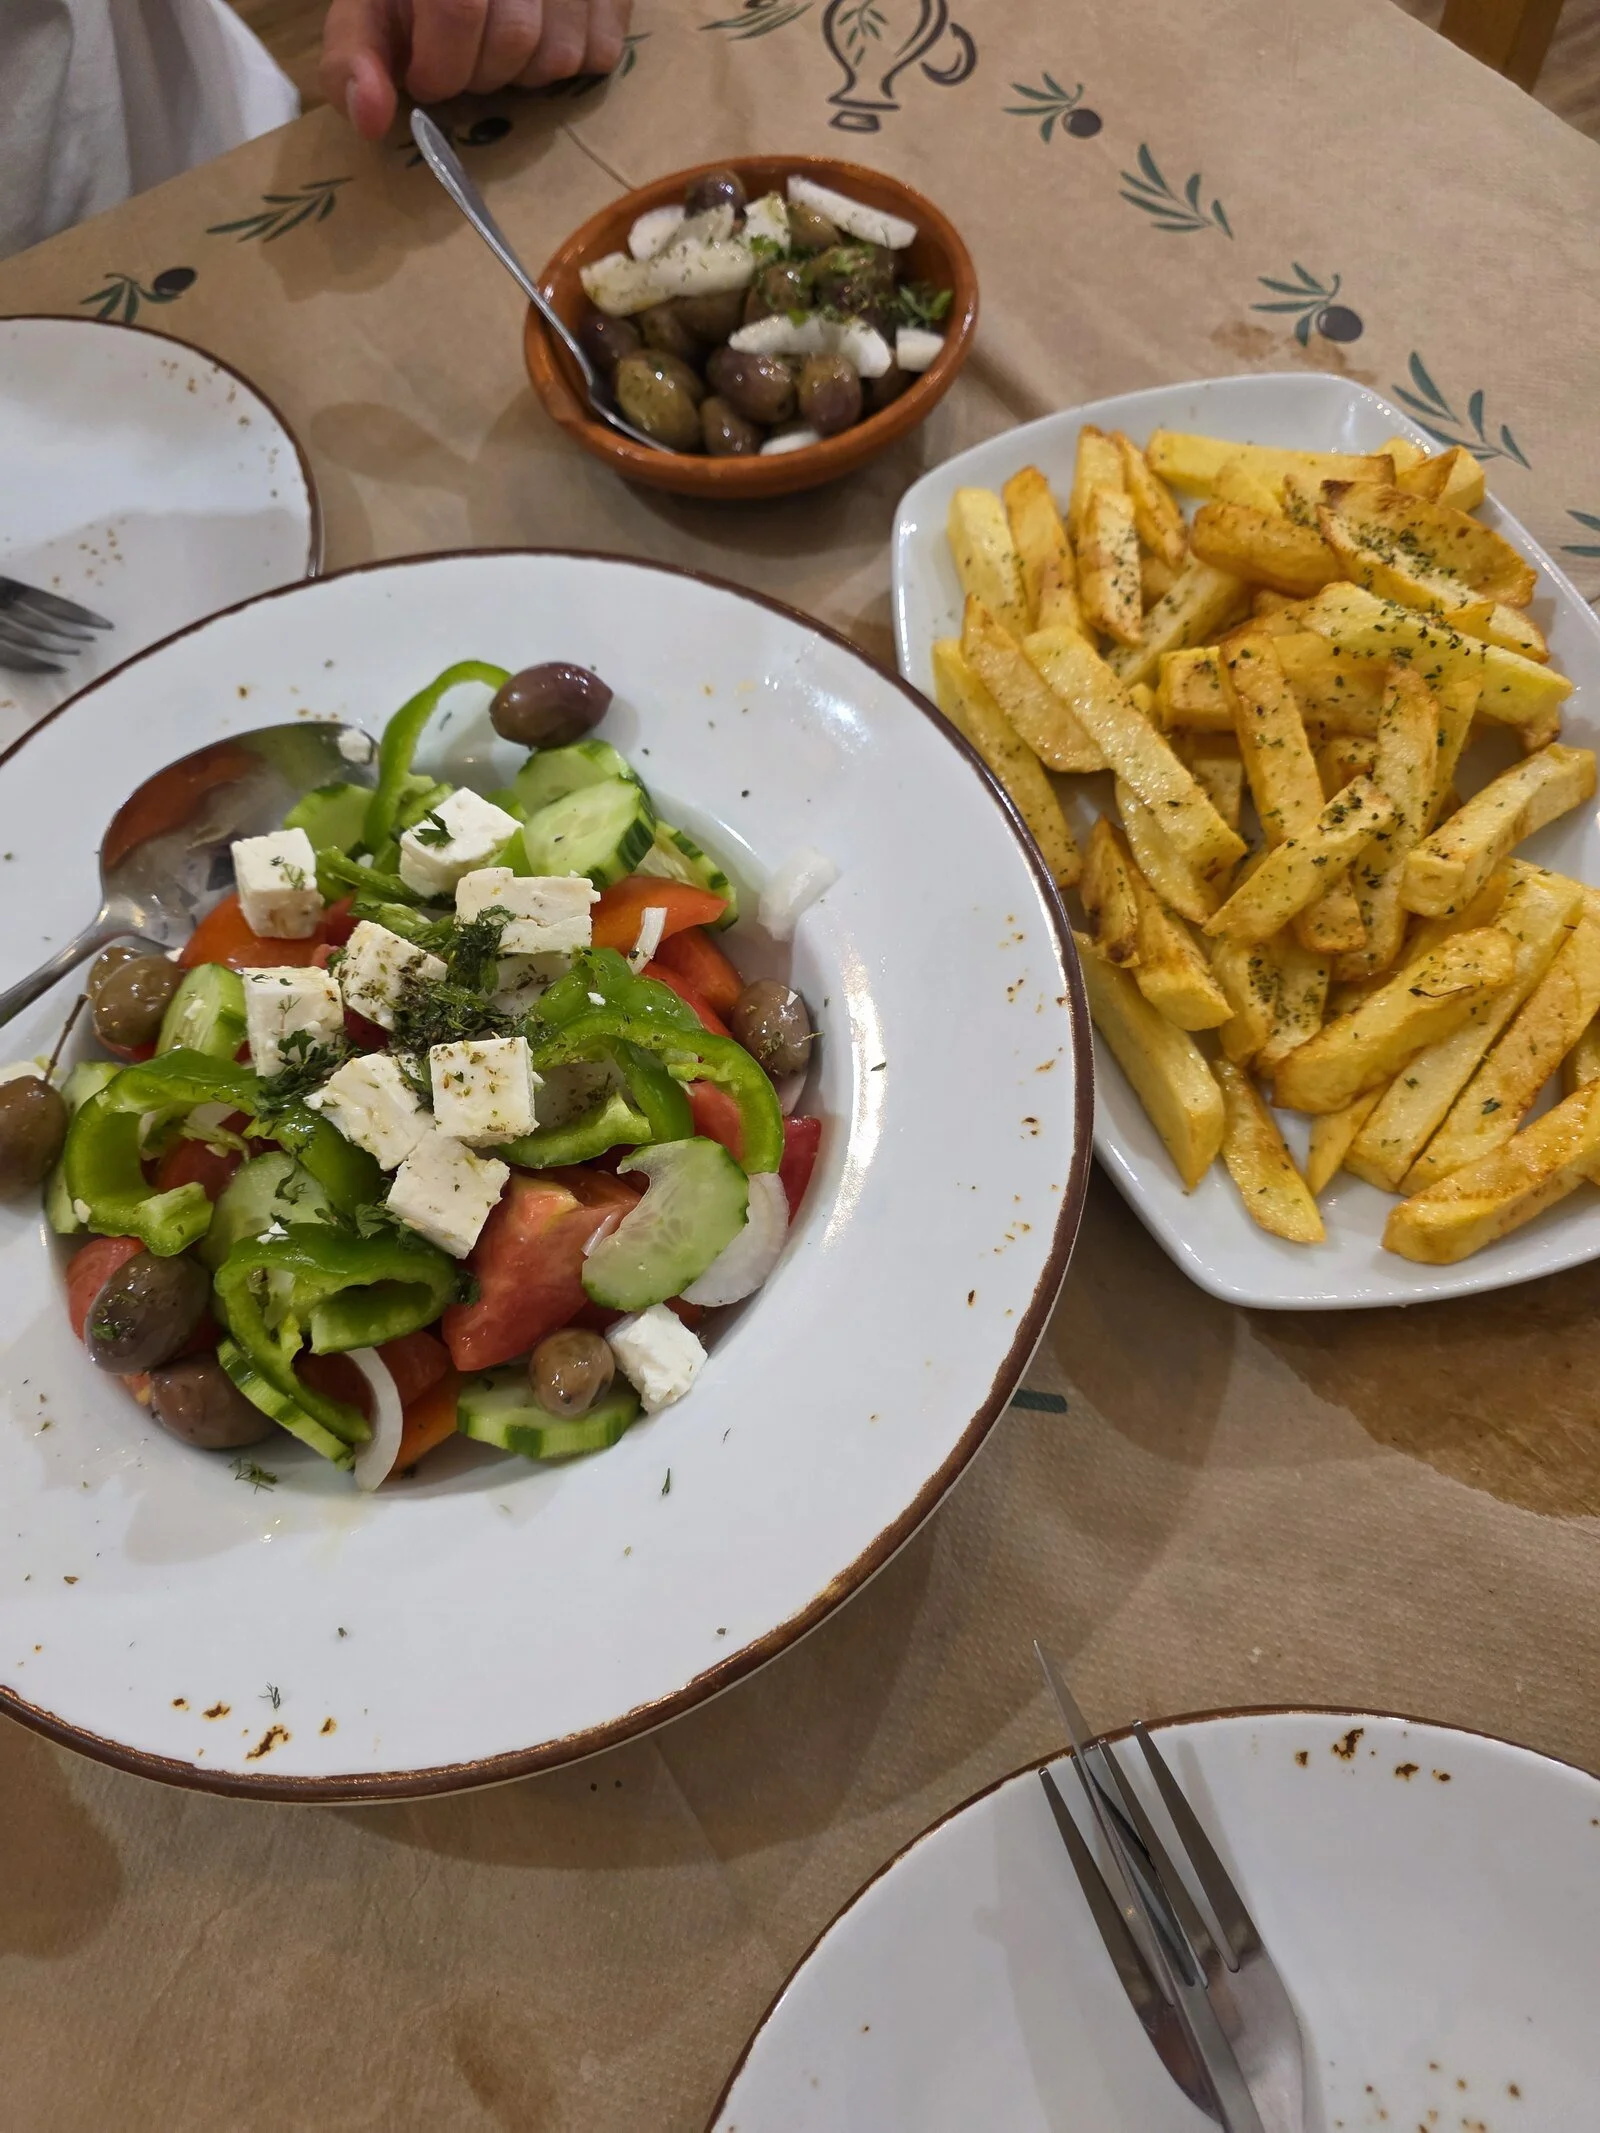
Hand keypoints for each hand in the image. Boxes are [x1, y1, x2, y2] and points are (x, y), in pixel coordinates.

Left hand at [322, 0, 634, 140]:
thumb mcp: (372, 8)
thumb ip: (354, 57)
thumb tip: (370, 119)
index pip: (458, 7)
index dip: (442, 65)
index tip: (425, 77)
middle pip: (516, 38)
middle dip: (482, 74)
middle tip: (465, 62)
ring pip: (561, 54)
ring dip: (526, 75)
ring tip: (505, 48)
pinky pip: (601, 53)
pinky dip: (571, 62)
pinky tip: (544, 36)